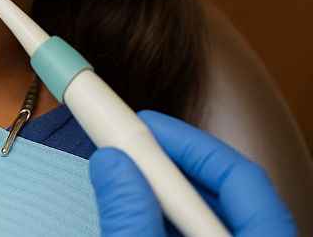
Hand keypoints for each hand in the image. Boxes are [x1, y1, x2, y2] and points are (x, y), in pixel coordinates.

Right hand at [89, 110, 296, 236]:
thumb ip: (130, 217)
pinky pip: (199, 236)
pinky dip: (168, 222)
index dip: (188, 143)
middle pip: (226, 191)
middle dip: (172, 164)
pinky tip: (139, 216)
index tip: (144, 125)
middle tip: (130, 148)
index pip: (240, 176)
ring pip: (211, 216)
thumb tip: (111, 162)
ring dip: (165, 193)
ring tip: (127, 180)